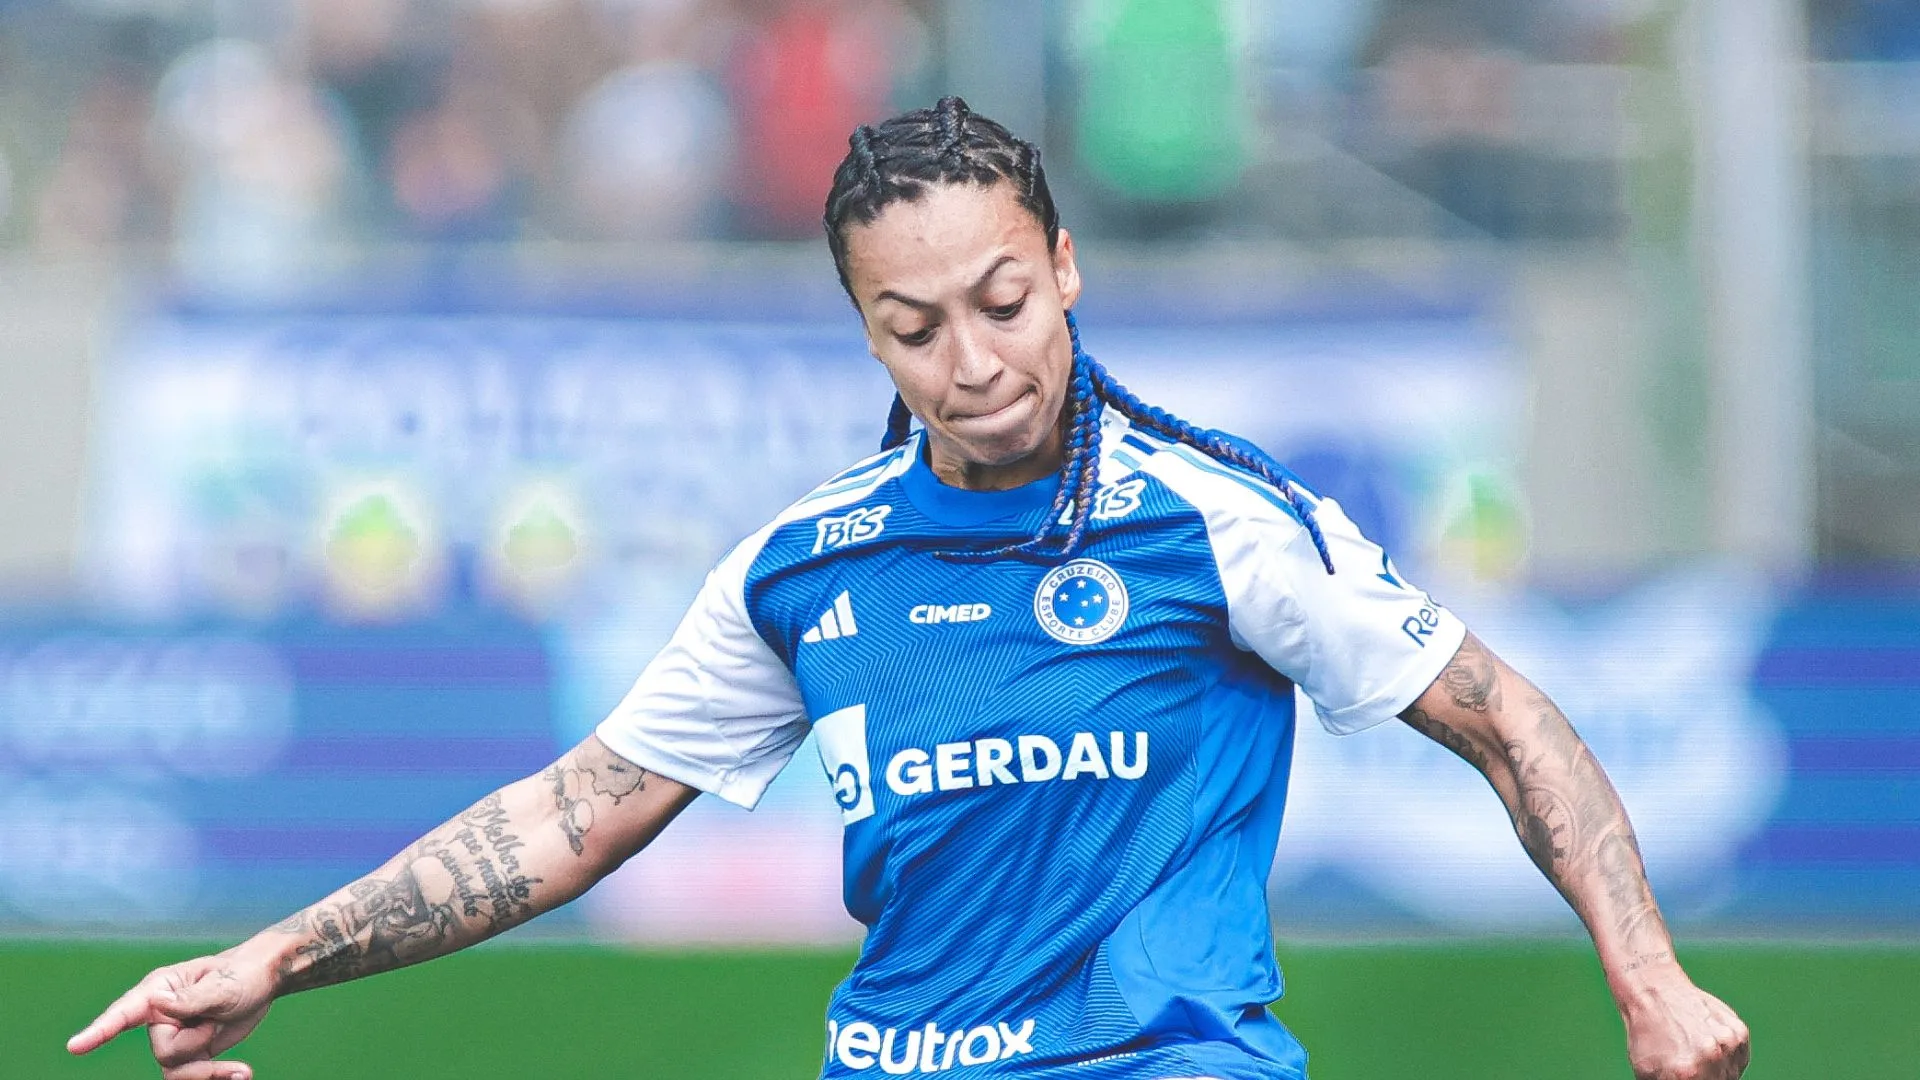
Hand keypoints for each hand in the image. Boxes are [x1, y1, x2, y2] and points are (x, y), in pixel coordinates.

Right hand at [67, 951, 275, 1079]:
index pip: (125, 1012)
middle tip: (218, 1021)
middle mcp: (160, 1015)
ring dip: (207, 1071)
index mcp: (161, 989)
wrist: (264, 982)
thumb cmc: (242, 974)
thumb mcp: (223, 986)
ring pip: (174, 1070)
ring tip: (240, 1067)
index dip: (100, 1031)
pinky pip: (191, 1076)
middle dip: (196, 1044)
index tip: (75, 1047)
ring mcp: (174, 1036)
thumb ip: (191, 999)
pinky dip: (216, 1077)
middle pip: (163, 1050)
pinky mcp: (191, 1052)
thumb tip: (156, 1001)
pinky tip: (242, 1073)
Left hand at [1620, 966, 1749, 1079]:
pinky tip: (1707, 1041)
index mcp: (1686, 1075)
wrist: (1654, 993)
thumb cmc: (1647, 1034)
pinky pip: (1739, 1058)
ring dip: (1718, 1070)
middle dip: (1705, 1079)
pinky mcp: (1740, 1033)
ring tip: (1696, 1053)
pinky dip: (1726, 1055)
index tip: (1687, 1076)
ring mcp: (1728, 1044)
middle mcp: (1710, 1059)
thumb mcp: (1647, 1073)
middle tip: (1690, 1068)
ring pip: (1731, 1075)